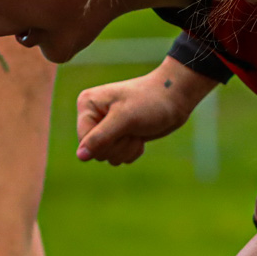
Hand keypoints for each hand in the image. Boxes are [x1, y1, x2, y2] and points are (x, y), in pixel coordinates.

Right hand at [76, 58, 216, 163]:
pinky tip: (140, 135)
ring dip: (127, 148)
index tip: (123, 128)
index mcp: (87, 105)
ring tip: (137, 130)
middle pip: (96, 152)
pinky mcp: (119, 136)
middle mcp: (93, 116)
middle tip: (132, 129)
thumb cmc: (150, 102)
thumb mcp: (124, 119)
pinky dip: (132, 150)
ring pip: (108, 157)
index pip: (84, 141)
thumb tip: (80, 156)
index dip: (106, 142)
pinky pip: (119, 157)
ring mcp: (106, 127)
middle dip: (119, 145)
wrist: (176, 98)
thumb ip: (100, 138)